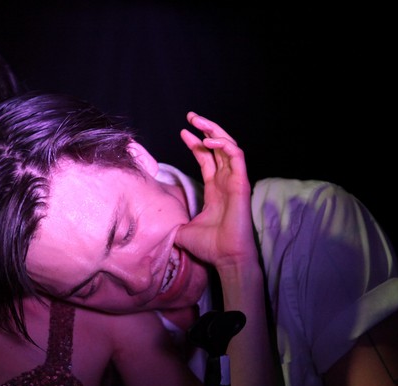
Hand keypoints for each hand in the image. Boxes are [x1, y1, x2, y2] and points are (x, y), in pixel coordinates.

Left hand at [175, 112, 257, 272]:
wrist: (225, 258)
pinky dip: (223, 145)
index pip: (207, 159)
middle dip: (205, 129)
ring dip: (214, 131)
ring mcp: (234, 181)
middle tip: (191, 116)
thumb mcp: (182, 230)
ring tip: (198, 121)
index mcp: (215, 189)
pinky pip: (236, 156)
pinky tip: (208, 141)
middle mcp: (226, 182)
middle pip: (218, 147)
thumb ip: (174, 221)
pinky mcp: (241, 183)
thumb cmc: (209, 247)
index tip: (182, 132)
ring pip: (229, 146)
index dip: (196, 144)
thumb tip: (155, 224)